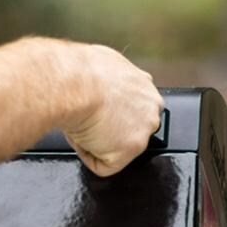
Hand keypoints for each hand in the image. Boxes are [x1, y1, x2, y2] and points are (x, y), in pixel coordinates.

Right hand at [59, 44, 162, 176]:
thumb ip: (114, 75)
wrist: (75, 84)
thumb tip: (102, 78)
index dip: (113, 112)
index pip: (134, 106)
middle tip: (87, 122)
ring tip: (80, 128)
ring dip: (98, 143)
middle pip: (130, 128)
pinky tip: (79, 139)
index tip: (98, 111)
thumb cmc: (82, 70)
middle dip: (109, 129)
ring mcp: (142, 132)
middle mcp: (151, 109)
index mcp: (145, 86)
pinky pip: (104, 166)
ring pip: (118, 148)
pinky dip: (88, 156)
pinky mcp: (128, 151)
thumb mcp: (104, 60)